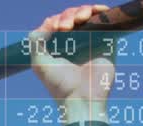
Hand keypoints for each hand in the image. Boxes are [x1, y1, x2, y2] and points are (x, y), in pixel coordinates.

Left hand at [29, 4, 113, 120]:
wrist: (81, 98)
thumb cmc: (59, 84)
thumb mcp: (39, 62)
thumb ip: (36, 39)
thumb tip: (50, 20)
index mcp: (59, 45)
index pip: (58, 21)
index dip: (58, 19)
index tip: (57, 28)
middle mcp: (75, 42)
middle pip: (72, 16)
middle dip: (68, 15)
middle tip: (66, 27)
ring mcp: (91, 41)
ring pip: (87, 15)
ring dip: (82, 11)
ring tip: (80, 19)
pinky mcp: (106, 43)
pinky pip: (105, 21)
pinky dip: (101, 11)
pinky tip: (98, 10)